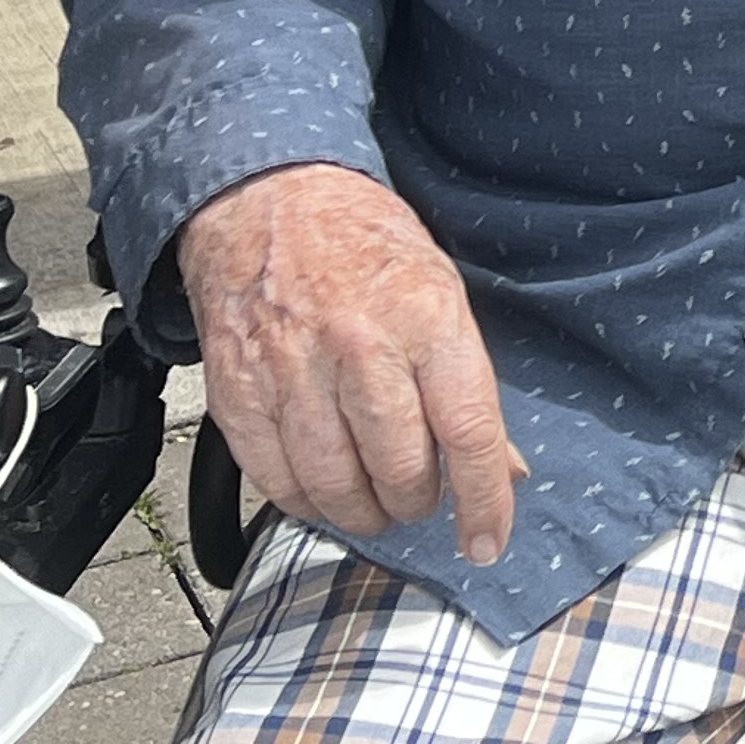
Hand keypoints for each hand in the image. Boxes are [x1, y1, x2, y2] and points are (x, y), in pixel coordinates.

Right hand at [178, 163, 523, 563]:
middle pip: (400, 467)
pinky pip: (276, 480)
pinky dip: (304, 502)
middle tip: (421, 498)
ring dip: (362, 513)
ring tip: (375, 504)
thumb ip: (468, 381)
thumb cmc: (366, 245)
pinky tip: (322, 492)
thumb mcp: (441, 291)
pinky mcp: (238, 395)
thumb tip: (505, 465)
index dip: (483, 498)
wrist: (268, 203)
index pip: (467, 429)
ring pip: (336, 485)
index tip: (488, 541)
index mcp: (426, 319)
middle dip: (418, 503)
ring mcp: (293, 373)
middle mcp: (360, 349)